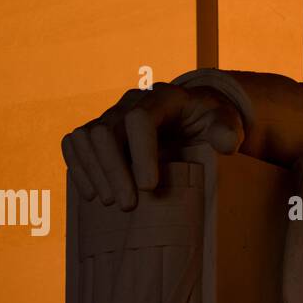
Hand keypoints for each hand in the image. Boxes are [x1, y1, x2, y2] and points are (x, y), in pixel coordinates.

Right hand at [61, 83, 243, 210]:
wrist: (192, 115)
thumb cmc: (210, 121)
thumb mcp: (227, 122)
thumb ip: (228, 131)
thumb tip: (225, 144)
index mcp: (164, 97)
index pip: (140, 119)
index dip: (141, 154)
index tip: (150, 187)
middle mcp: (132, 101)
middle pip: (107, 130)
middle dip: (114, 170)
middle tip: (128, 205)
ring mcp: (112, 114)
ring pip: (86, 137)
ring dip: (93, 172)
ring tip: (110, 203)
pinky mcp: (98, 130)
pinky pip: (74, 143)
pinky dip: (78, 168)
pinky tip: (91, 194)